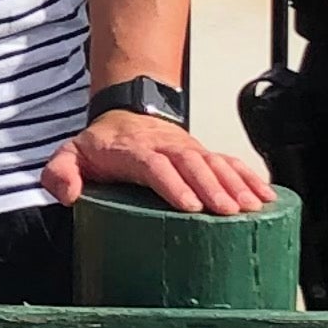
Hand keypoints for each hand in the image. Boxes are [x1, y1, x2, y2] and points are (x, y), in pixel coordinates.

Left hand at [47, 110, 278, 215]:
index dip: (173, 184)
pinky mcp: (202, 154)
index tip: (190, 206)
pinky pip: (230, 162)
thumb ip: (60, 173)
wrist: (125, 114)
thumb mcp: (70, 154)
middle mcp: (165, 148)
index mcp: (132, 151)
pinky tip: (267, 194)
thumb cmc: (100, 146)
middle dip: (213, 187)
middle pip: (192, 164)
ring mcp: (187, 149)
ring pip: (215, 162)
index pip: (155, 165)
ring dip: (236, 183)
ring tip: (254, 207)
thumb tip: (68, 196)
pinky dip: (250, 176)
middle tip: (229, 212)